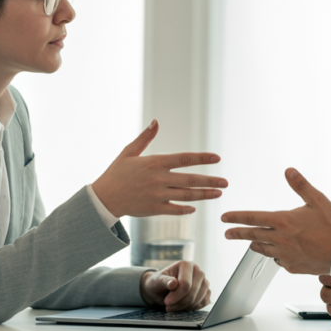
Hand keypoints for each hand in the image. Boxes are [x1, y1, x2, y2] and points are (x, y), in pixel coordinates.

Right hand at [92, 120, 227, 217]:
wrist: (104, 197)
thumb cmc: (117, 172)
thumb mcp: (129, 152)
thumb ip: (145, 137)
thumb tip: (156, 121)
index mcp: (155, 163)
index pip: (184, 158)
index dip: (202, 158)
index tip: (217, 158)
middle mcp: (158, 179)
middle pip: (190, 180)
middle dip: (210, 181)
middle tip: (226, 182)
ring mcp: (157, 195)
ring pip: (186, 195)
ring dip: (204, 195)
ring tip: (218, 193)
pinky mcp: (153, 209)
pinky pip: (175, 209)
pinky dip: (186, 209)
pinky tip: (196, 207)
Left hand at [139, 261, 211, 311]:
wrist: (160, 290)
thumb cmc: (158, 284)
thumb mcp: (156, 282)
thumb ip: (164, 281)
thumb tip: (173, 283)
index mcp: (185, 264)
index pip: (186, 283)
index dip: (176, 295)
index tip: (167, 302)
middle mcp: (197, 270)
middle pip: (193, 291)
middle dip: (181, 302)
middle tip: (169, 307)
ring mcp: (203, 280)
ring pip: (200, 297)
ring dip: (186, 306)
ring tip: (175, 307)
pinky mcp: (206, 290)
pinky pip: (204, 301)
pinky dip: (194, 307)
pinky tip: (183, 307)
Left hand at [221, 168, 330, 274]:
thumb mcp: (318, 200)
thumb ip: (301, 185)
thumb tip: (289, 171)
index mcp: (283, 221)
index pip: (252, 218)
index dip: (236, 217)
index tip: (225, 218)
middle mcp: (280, 239)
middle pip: (252, 236)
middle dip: (237, 233)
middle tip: (227, 233)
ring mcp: (285, 254)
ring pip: (262, 249)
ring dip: (255, 244)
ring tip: (250, 242)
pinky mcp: (291, 266)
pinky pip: (277, 260)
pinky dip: (275, 254)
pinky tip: (279, 252)